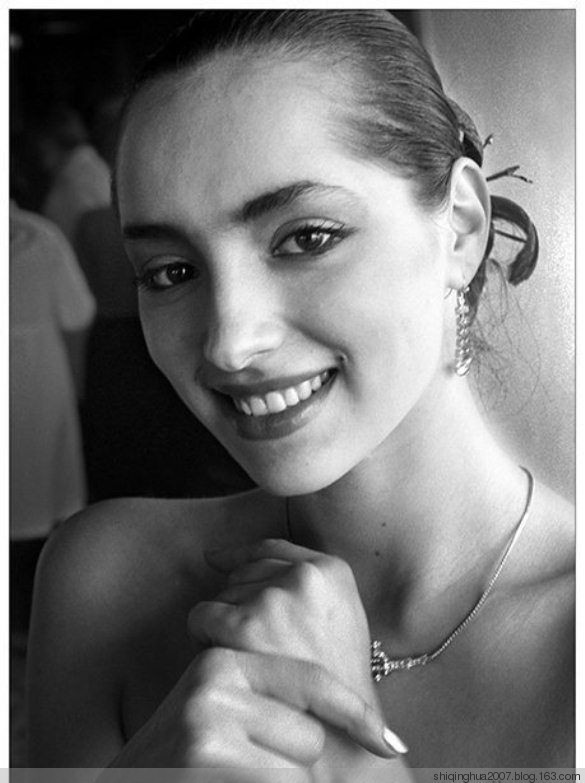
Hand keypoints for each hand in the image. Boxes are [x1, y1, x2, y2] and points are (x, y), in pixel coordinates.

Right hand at [107, 644, 395, 777]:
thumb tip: (371, 726)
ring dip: (276, 781)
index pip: (311, 683)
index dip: (354, 715)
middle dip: (289, 763)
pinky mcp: (205, 751)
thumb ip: (270, 695)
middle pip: (308, 735)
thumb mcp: (226, 712)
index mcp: (228, 658)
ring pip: (297, 767)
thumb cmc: (191, 756)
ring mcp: (208, 713)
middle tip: (246, 765)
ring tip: (232, 774)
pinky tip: (221, 782)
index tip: (390, 745)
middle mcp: (217, 673)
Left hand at [188, 539, 407, 772]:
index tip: (215, 558)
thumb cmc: (335, 686)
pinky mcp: (244, 625)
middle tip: (259, 646)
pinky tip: (230, 663)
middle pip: (244, 574)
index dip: (241, 556)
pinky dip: (204, 639)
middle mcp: (305, 576)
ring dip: (226, 624)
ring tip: (255, 660)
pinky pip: (202, 617)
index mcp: (333, 571)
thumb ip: (299, 586)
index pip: (271, 550)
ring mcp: (275, 598)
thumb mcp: (336, 617)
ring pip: (223, 595)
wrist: (342, 740)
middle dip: (241, 604)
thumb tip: (214, 555)